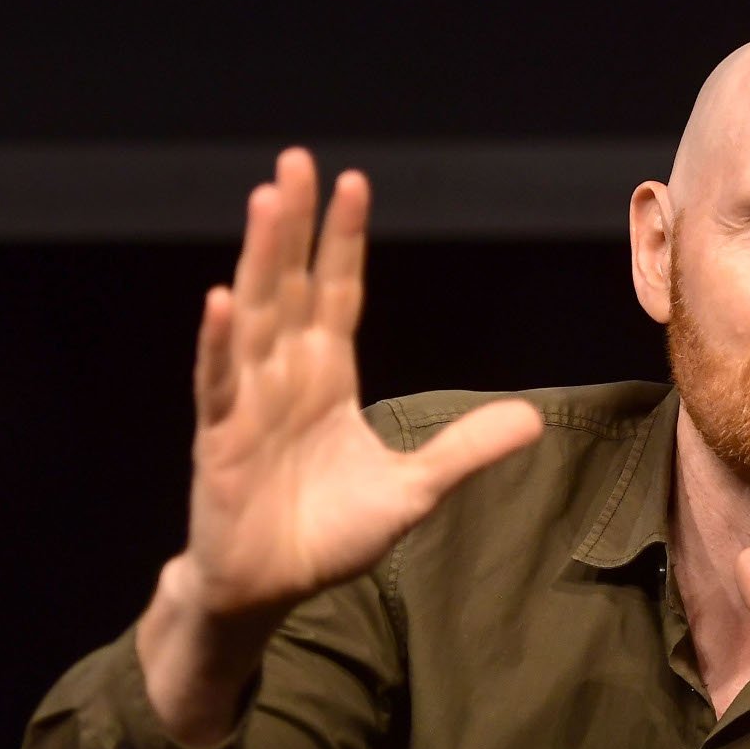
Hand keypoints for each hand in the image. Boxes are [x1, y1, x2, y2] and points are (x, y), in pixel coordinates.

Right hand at [141, 150, 542, 742]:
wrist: (271, 588)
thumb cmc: (328, 535)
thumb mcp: (412, 492)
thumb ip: (464, 453)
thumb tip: (531, 420)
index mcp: (325, 377)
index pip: (336, 293)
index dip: (344, 241)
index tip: (354, 182)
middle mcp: (283, 377)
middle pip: (291, 286)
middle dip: (296, 225)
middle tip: (297, 160)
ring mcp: (247, 403)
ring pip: (254, 318)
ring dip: (259, 261)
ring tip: (267, 202)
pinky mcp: (219, 441)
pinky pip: (218, 384)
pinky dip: (218, 345)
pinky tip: (221, 302)